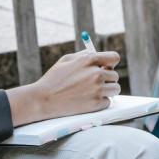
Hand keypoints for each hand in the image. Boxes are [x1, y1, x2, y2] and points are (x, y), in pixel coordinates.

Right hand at [5, 50, 120, 126]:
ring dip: (107, 91)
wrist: (43, 99)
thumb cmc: (53, 79)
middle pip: (115, 76)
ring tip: (93, 92)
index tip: (107, 67)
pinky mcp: (96, 104)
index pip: (114, 58)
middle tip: (95, 83)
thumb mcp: (66, 60)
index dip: (111, 63)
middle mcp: (96, 74)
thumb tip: (97, 54)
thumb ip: (84, 56)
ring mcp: (97, 89)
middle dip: (107, 79)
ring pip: (115, 89)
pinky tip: (87, 100)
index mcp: (89, 60)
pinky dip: (100, 102)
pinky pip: (107, 102)